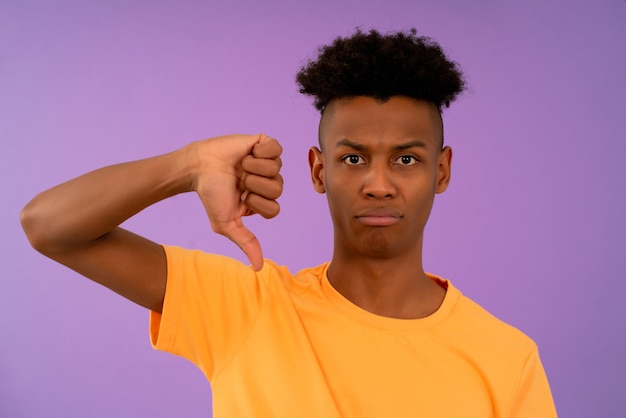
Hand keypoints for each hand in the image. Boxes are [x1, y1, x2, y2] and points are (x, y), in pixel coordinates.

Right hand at [191, 134, 282, 269]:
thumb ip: (246, 242)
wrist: (197, 168)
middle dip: (254, 185)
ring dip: (254, 169)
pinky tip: (247, 153)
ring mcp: (267, 162)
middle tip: (239, 180)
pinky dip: (260, 152)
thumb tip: (258, 268)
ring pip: (277, 168)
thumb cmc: (211, 194)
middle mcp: (267, 182)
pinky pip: (276, 148)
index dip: (257, 204)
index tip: (240, 198)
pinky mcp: (263, 143)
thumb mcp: (226, 223)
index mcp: (262, 201)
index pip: (275, 209)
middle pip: (278, 188)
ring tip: (240, 166)